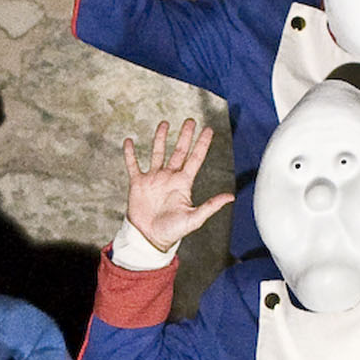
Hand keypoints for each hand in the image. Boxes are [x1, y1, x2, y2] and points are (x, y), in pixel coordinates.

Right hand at [122, 118, 233, 252]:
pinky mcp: (138, 183)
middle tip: (190, 121)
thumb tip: (231, 196)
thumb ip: (211, 206)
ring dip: (161, 138)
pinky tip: (128, 141)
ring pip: (158, 153)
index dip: (202, 144)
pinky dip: (130, 154)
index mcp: (183, 183)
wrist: (149, 238)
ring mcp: (153, 179)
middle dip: (185, 136)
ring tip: (164, 123)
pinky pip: (133, 165)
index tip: (209, 130)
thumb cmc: (172, 231)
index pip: (195, 159)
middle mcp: (169, 177)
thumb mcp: (194, 218)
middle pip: (179, 151)